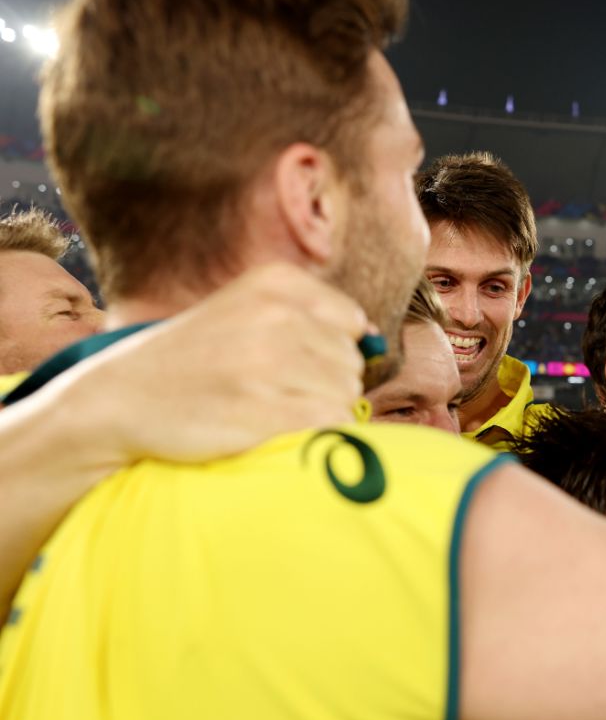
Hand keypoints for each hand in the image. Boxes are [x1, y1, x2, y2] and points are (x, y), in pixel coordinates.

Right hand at [71, 264, 369, 463]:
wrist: (118, 400)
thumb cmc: (192, 361)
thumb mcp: (244, 310)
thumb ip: (310, 314)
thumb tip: (372, 336)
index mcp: (276, 282)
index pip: (351, 322)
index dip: (326, 352)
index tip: (283, 364)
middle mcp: (277, 314)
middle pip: (351, 363)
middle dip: (322, 385)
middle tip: (268, 394)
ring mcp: (270, 362)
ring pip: (345, 396)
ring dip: (316, 413)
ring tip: (265, 412)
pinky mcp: (265, 409)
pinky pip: (331, 425)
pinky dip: (314, 437)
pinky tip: (273, 432)